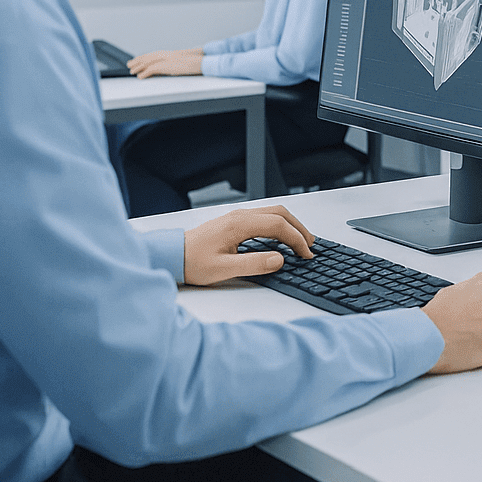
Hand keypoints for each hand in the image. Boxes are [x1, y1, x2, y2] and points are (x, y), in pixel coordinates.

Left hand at [129, 48, 203, 77]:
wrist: (203, 62)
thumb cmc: (197, 63)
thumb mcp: (185, 63)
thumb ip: (176, 64)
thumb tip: (172, 68)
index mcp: (171, 53)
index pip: (154, 54)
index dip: (144, 57)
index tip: (137, 59)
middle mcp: (167, 55)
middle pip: (148, 57)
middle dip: (138, 60)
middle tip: (130, 64)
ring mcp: (167, 59)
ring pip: (148, 62)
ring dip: (138, 67)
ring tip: (131, 71)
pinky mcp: (168, 66)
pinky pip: (152, 69)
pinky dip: (145, 73)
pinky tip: (140, 77)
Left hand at [182, 205, 314, 285]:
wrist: (170, 255)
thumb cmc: (191, 262)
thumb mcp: (223, 269)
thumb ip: (253, 264)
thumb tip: (280, 259)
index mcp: (239, 224)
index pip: (278, 225)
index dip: (296, 239)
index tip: (306, 254)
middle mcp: (240, 216)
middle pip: (280, 213)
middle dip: (299, 228)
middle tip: (310, 245)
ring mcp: (237, 217)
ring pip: (273, 212)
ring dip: (290, 224)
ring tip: (301, 240)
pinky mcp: (234, 222)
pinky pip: (264, 217)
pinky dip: (279, 224)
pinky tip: (281, 237)